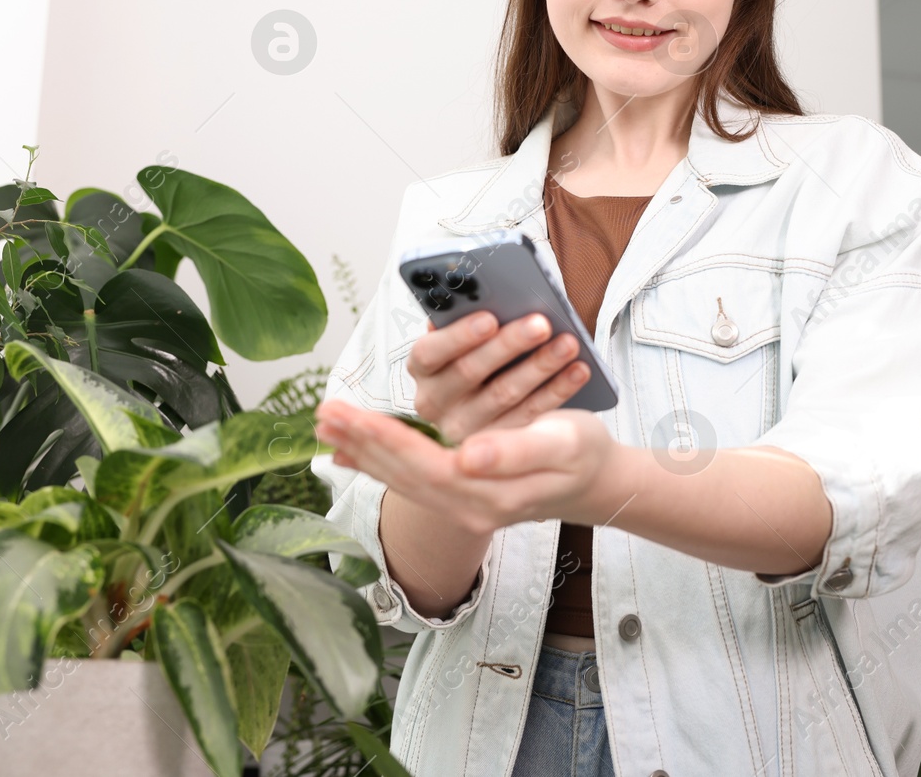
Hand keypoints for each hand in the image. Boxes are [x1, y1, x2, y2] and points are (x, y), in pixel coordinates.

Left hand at [314, 399, 630, 535]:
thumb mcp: (561, 443)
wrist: (597, 482)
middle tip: (323, 414)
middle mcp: (469, 507)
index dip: (384, 439)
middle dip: (361, 444)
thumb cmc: (582, 453)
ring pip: (401, 481)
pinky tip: (351, 456)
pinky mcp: (460, 497)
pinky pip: (410, 483)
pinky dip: (377, 466)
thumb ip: (514, 451)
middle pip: (403, 475)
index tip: (350, 415)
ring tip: (327, 428)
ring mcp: (462, 507)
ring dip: (362, 453)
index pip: (423, 464)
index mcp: (489, 493)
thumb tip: (466, 456)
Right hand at [406, 312, 591, 443]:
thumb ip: (466, 320)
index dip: (458, 335)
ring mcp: (465, 428)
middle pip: (469, 372)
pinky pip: (530, 415)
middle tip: (541, 323)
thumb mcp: (464, 339)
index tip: (489, 318)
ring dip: (539, 365)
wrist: (494, 405)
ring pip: (503, 394)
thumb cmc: (478, 353)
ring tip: (568, 343)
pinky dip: (557, 389)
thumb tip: (487, 298)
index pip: (428, 353)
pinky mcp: (497, 444)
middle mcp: (435, 402)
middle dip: (508, 344)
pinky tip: (578, 370)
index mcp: (422, 369)